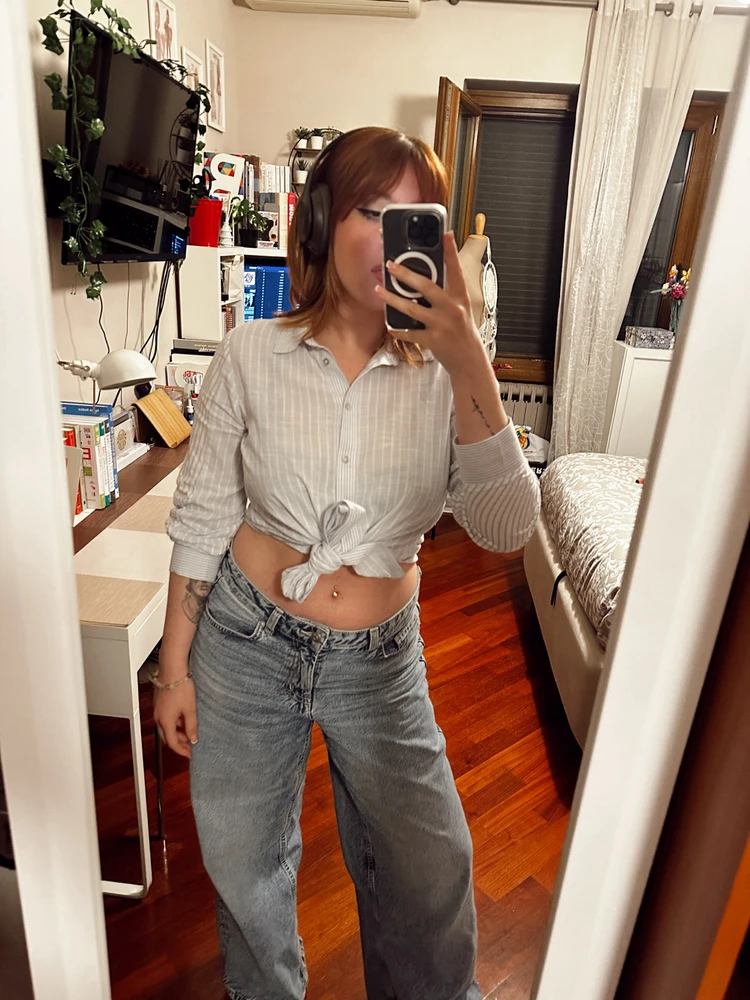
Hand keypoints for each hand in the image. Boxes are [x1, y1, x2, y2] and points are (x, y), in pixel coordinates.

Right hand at [153, 679, 197, 758]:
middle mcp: (158, 717)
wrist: (172, 670)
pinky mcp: (160, 703)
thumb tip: (193, 738)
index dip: (182, 750)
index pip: (172, 743)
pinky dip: (175, 723)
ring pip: (166, 727)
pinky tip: (185, 719)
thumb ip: (191, 726)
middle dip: (179, 743)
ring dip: (177, 732)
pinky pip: (166, 718)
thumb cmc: (180, 686)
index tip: (190, 754)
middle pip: (167, 737)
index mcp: (165, 721)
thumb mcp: (190, 709)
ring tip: (190, 732)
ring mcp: (158, 710)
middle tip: (190, 746)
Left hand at [375, 231, 484, 376]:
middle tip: (391, 264)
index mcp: (460, 297)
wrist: (469, 361)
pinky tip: (390, 325)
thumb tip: (421, 279)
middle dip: (406, 274)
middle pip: (426, 287)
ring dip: (392, 299)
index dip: (451, 252)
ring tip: (379, 290)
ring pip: (412, 308)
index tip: (446, 234)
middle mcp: (452, 309)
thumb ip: (445, 294)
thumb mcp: (460, 309)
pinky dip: (398, 329)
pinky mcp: (433, 341)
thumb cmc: (462, 332)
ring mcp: (442, 325)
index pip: (455, 270)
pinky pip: (410, 333)